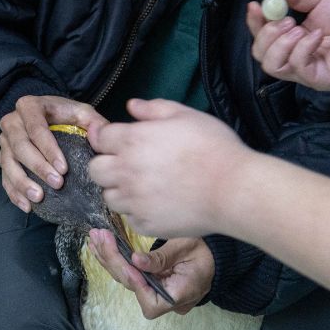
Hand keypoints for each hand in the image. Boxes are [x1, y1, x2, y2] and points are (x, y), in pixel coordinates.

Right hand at [0, 95, 107, 212]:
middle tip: (57, 184)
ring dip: (22, 183)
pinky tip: (27, 206)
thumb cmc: (65, 115)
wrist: (46, 116)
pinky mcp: (3, 158)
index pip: (36, 127)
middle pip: (20, 146)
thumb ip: (94, 122)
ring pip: (8, 163)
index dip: (48, 149)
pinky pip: (4, 177)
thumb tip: (102, 136)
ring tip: (39, 197)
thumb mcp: (81, 112)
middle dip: (38, 167)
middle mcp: (11, 122)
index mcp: (29, 106)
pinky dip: (14, 193)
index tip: (63, 168)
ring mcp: (4, 142)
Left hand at [87, 99, 249, 237]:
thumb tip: (131, 105)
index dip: (106, 138)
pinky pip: (128, 217)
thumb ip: (153, 108)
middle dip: (106, 165)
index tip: (118, 141)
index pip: (98, 139)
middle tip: (128, 165)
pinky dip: (137, 211)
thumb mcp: (185, 115)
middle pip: (95, 170)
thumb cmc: (213, 147)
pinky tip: (156, 204)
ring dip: (120, 190)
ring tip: (143, 186)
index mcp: (132, 141)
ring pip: (109, 196)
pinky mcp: (144, 224)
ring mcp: (134, 201)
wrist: (234, 189)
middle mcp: (126, 171)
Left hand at [87, 230, 213, 318]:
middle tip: (100, 237)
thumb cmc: (206, 250)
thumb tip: (136, 260)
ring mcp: (156, 293)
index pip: (151, 301)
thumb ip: (162, 257)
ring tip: (95, 238)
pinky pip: (128, 274)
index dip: (136, 283)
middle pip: (133, 287)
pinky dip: (113, 259)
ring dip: (108, 258)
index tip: (127, 261)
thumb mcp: (187, 247)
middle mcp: (166, 299)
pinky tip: (99, 245)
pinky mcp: (149, 283)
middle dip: (114, 262)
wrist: (216, 255)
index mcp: (180, 294)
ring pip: (126, 280)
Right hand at [247, 0, 329, 90]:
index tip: (255, 5)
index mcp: (290, 39)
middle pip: (260, 53)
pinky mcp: (317, 79)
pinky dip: (303, 49)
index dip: (254, 23)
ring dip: (280, 44)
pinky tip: (318, 35)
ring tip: (299, 29)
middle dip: (266, 34)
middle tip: (286, 20)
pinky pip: (297, 68)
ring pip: (272, 65)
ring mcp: (304, 71)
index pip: (261, 36)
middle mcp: (292, 57)